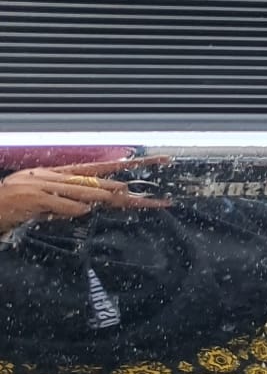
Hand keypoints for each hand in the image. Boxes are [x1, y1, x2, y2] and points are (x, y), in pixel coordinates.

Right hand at [0, 159, 169, 231]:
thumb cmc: (17, 206)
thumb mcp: (46, 202)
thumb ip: (68, 202)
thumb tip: (91, 207)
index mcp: (56, 175)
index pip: (93, 169)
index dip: (118, 166)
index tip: (141, 164)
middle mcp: (51, 176)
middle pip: (90, 177)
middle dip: (115, 181)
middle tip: (138, 185)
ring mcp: (41, 185)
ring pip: (78, 188)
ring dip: (100, 192)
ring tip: (121, 193)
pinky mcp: (33, 198)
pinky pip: (58, 203)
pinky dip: (72, 207)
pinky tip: (85, 210)